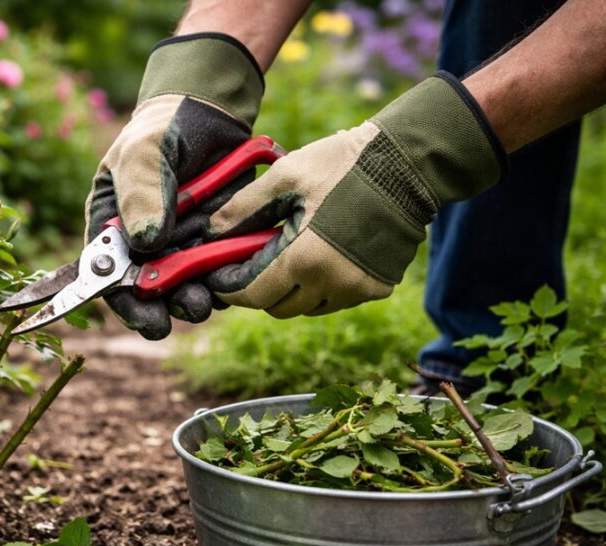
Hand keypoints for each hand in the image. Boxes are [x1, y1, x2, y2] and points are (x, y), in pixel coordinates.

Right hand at [85, 33, 263, 339]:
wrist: (213, 113)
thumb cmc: (165, 126)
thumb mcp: (145, 150)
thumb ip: (141, 191)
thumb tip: (146, 241)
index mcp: (112, 225)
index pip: (108, 273)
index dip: (123, 301)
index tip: (146, 317)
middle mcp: (142, 244)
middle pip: (147, 291)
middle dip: (166, 307)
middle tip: (188, 307)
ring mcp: (179, 247)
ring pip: (183, 288)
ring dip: (194, 300)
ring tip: (206, 299)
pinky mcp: (213, 245)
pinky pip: (216, 273)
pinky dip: (223, 280)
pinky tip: (231, 278)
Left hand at [202, 73, 507, 317]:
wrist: (409, 164)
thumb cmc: (344, 164)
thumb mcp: (286, 177)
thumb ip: (242, 208)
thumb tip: (210, 232)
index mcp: (304, 259)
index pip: (252, 295)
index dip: (230, 288)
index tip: (218, 276)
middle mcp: (332, 284)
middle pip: (277, 307)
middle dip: (258, 289)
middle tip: (251, 261)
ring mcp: (357, 290)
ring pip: (307, 307)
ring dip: (290, 290)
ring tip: (287, 254)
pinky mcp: (377, 288)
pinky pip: (335, 300)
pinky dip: (320, 287)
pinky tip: (319, 256)